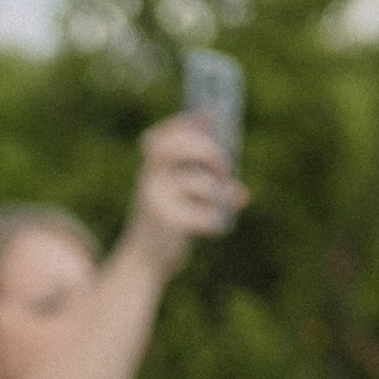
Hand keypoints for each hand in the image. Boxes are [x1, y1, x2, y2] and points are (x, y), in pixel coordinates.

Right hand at [125, 113, 244, 264]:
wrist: (143, 262)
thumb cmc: (166, 220)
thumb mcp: (175, 191)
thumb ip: (197, 170)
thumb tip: (229, 161)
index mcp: (149, 169)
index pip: (161, 137)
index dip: (184, 123)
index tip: (209, 116)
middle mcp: (148, 180)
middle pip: (174, 149)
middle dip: (205, 150)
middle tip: (224, 165)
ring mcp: (156, 201)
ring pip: (196, 183)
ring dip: (219, 191)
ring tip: (235, 197)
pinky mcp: (168, 224)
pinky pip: (203, 214)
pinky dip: (215, 220)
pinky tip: (218, 225)